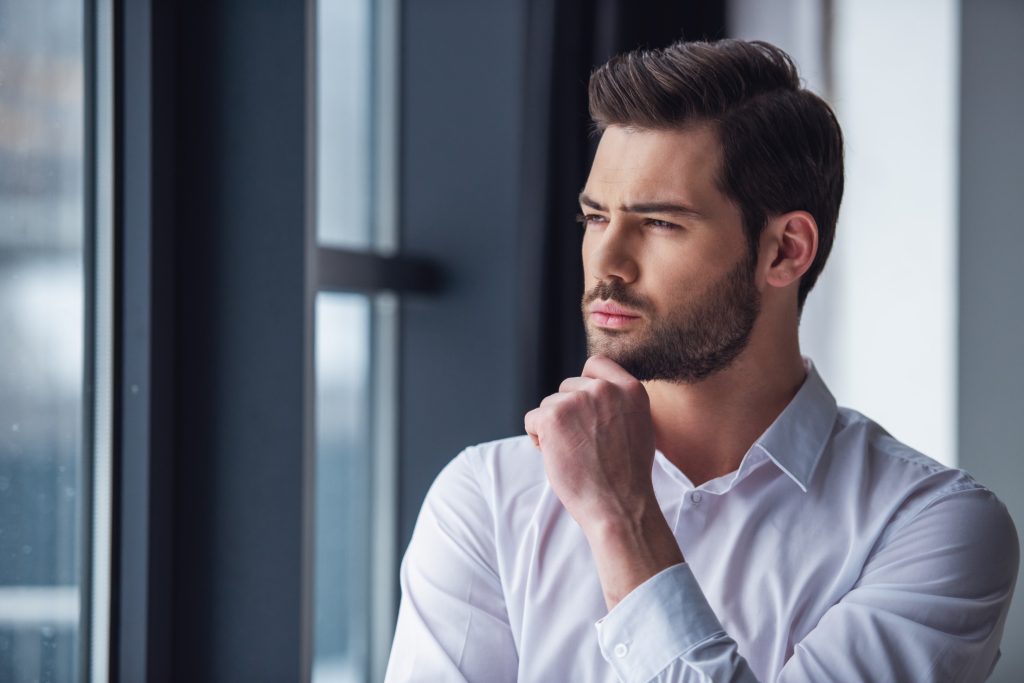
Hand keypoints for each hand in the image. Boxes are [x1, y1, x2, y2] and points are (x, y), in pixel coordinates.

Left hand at [524, 355, 683, 607]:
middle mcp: (604, 389)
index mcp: (631, 390)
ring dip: (552, 428)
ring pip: (549, 405)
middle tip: (581, 443)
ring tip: (573, 454)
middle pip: (568, 387)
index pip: (596, 364)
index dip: (583, 385)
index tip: (583, 406)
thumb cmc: (627, 476)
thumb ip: (619, 403)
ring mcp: (577, 401)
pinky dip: (537, 438)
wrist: (619, 505)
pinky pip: (532, 419)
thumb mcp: (639, 427)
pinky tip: (556, 456)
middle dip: (567, 412)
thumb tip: (590, 390)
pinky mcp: (552, 416)